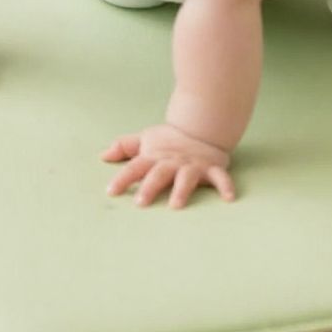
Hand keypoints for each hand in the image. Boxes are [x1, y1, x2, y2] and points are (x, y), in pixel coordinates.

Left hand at [102, 123, 234, 208]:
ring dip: (181, 190)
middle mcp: (173, 162)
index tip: (111, 192)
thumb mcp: (146, 140)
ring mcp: (193, 165)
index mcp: (155, 157)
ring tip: (175, 205)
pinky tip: (229, 199)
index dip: (123, 178)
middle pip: (159, 173)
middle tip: (140, 203)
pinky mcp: (211, 169)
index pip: (135, 166)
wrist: (202, 125)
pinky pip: (220, 178)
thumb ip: (125, 147)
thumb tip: (102, 156)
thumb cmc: (169, 140)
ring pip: (186, 177)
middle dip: (150, 187)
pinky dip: (225, 186)